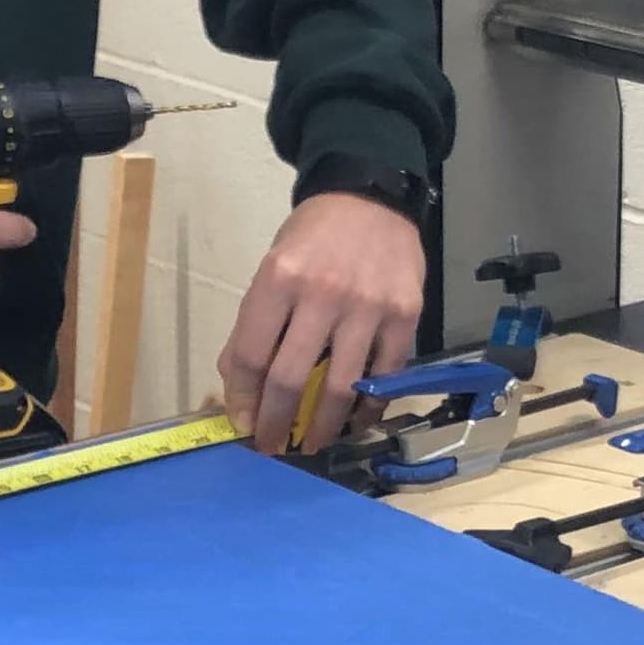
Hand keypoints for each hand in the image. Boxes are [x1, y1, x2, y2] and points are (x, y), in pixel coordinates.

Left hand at [219, 193, 425, 452]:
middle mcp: (322, 292)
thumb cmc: (313, 237)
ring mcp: (367, 306)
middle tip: (270, 445)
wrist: (370, 199)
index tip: (242, 423)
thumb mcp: (271, 267)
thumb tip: (240, 385)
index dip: (242, 398)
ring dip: (320, 427)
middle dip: (274, 423)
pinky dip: (367, 408)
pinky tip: (353, 421)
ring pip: (338, 388)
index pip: (250, 355)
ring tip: (310, 443)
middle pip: (289, 379)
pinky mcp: (404, 316)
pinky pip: (384, 378)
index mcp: (278, 278)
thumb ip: (256, 323)